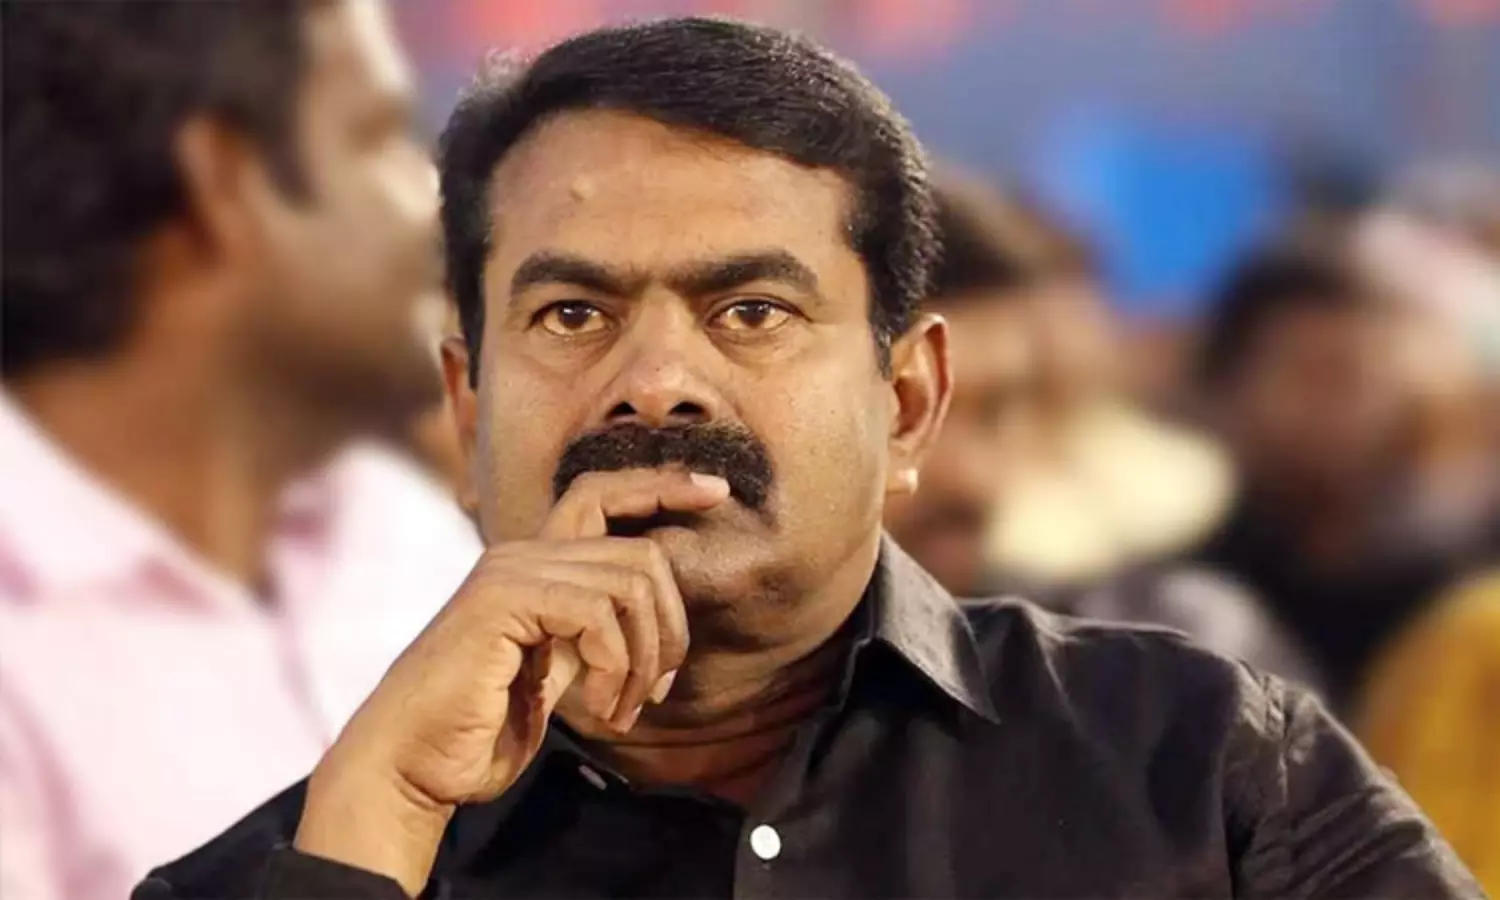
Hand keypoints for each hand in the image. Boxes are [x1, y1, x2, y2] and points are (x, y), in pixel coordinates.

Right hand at [294, 469, 729, 895]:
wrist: (411, 766)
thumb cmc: (481, 729)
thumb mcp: (557, 671)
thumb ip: (596, 633)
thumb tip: (658, 619)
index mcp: (533, 565)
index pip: (602, 494)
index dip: (661, 486)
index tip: (715, 492)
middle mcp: (520, 555)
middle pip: (642, 553)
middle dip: (670, 629)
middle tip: (657, 691)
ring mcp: (510, 571)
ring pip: (630, 580)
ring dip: (645, 658)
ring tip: (624, 708)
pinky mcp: (501, 600)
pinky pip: (598, 612)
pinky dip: (616, 666)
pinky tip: (600, 708)